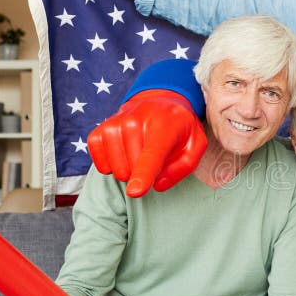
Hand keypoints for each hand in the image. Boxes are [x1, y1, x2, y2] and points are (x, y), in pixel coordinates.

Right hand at [88, 89, 206, 197]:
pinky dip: (112, 166)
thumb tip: (156, 185)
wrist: (160, 103)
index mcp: (163, 126)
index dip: (143, 175)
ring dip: (130, 170)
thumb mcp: (196, 145)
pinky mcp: (99, 130)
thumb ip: (182, 167)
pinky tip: (124, 155)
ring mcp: (114, 124)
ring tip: (141, 153)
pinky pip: (100, 163)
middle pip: (132, 169)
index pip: (151, 154)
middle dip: (145, 173)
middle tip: (155, 156)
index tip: (135, 192)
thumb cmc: (179, 129)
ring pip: (117, 170)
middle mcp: (135, 121)